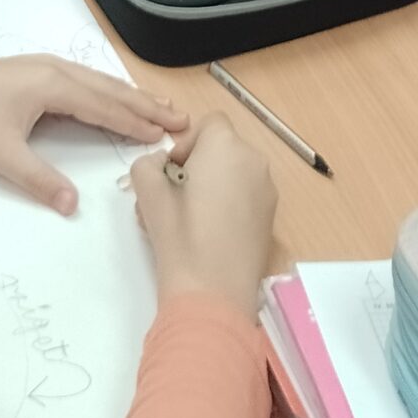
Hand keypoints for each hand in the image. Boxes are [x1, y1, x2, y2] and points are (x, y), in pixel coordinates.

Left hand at [0, 54, 187, 215]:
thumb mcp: (1, 155)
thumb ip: (40, 180)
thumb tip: (73, 207)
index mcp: (52, 84)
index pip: (104, 107)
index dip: (136, 122)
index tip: (167, 134)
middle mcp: (55, 69)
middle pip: (109, 89)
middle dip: (145, 104)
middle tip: (180, 117)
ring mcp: (45, 67)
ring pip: (98, 82)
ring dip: (129, 95)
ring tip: (160, 107)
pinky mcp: (36, 71)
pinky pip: (85, 80)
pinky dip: (108, 91)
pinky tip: (116, 98)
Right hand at [132, 117, 276, 312]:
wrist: (214, 292)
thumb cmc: (180, 236)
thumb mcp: (148, 193)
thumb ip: (146, 165)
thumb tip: (158, 166)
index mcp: (226, 147)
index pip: (209, 124)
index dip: (187, 144)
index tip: (171, 174)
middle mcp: (254, 161)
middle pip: (221, 150)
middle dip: (196, 167)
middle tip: (172, 199)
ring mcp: (267, 190)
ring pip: (233, 174)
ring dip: (211, 186)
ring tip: (187, 221)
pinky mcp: (271, 217)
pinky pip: (246, 196)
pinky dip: (228, 205)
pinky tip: (209, 235)